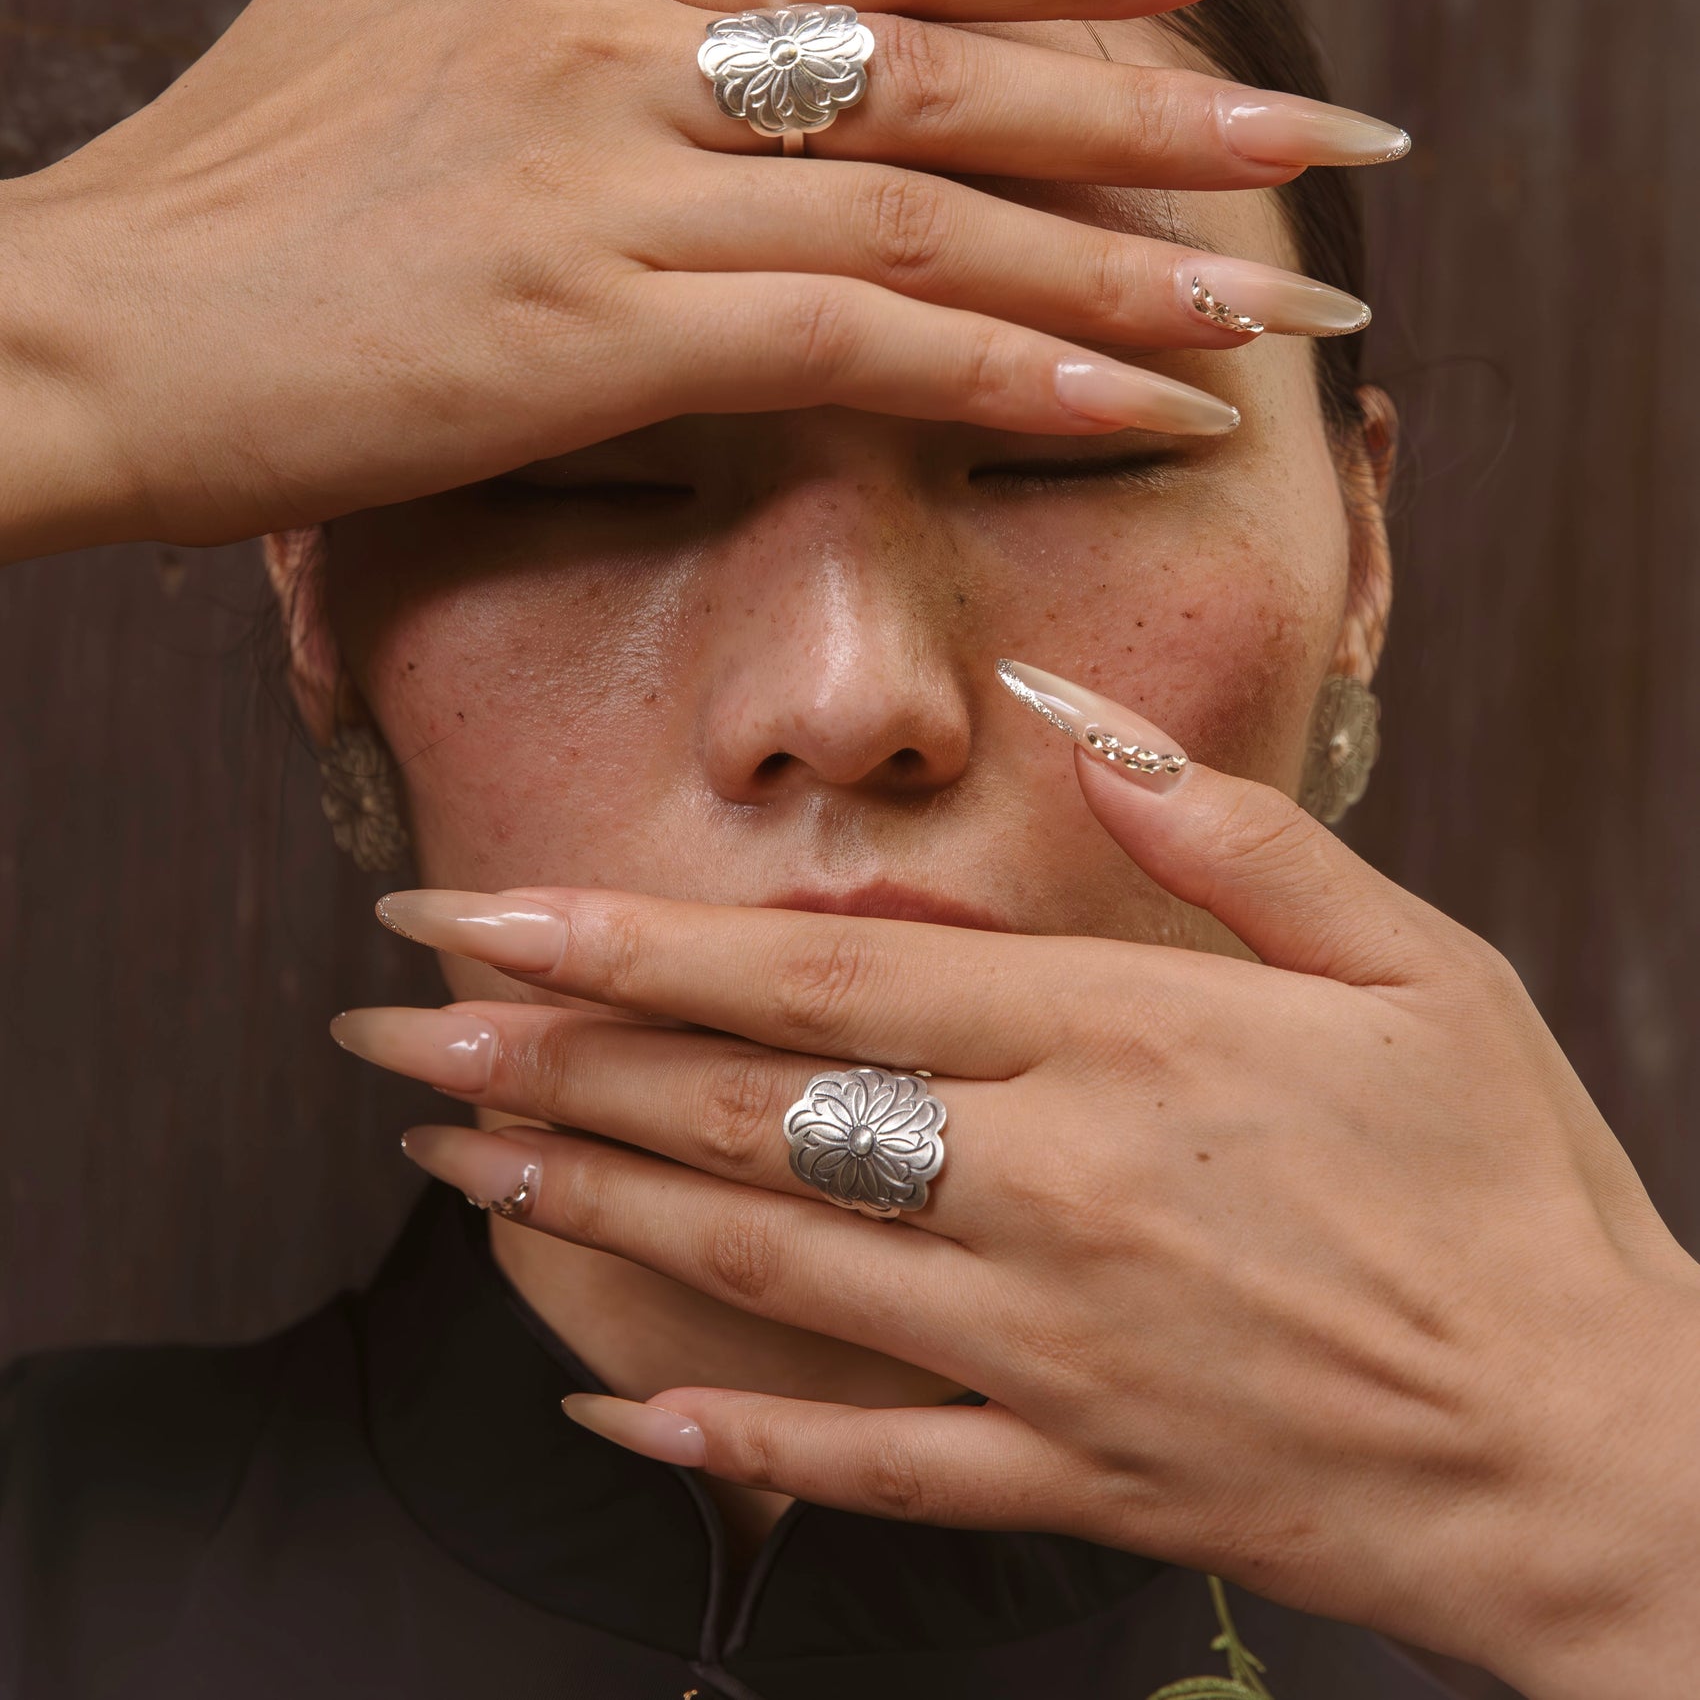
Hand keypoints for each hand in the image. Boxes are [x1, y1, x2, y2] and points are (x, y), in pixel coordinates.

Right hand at [1, 0, 1397, 562]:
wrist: (80, 317)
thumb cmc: (233, 165)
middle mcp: (623, 50)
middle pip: (950, 65)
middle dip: (1162, 102)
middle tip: (1338, 134)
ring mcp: (607, 187)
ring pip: (926, 214)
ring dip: (1122, 268)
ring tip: (1279, 316)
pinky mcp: (585, 333)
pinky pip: (847, 348)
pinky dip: (1004, 377)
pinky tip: (1133, 411)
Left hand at [345, 683, 1699, 1699]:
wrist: (1605, 1451)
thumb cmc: (1510, 1186)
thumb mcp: (1414, 962)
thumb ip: (1231, 836)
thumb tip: (1075, 721)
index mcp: (1125, 1038)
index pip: (821, 980)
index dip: (631, 942)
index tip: (487, 909)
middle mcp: (1053, 1187)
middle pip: (748, 1115)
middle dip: (549, 1058)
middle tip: (389, 1024)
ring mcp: (1047, 1346)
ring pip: (763, 1270)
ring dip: (585, 1207)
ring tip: (444, 1156)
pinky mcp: (1071, 1476)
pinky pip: (862, 1465)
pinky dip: (726, 1438)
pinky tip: (606, 1401)